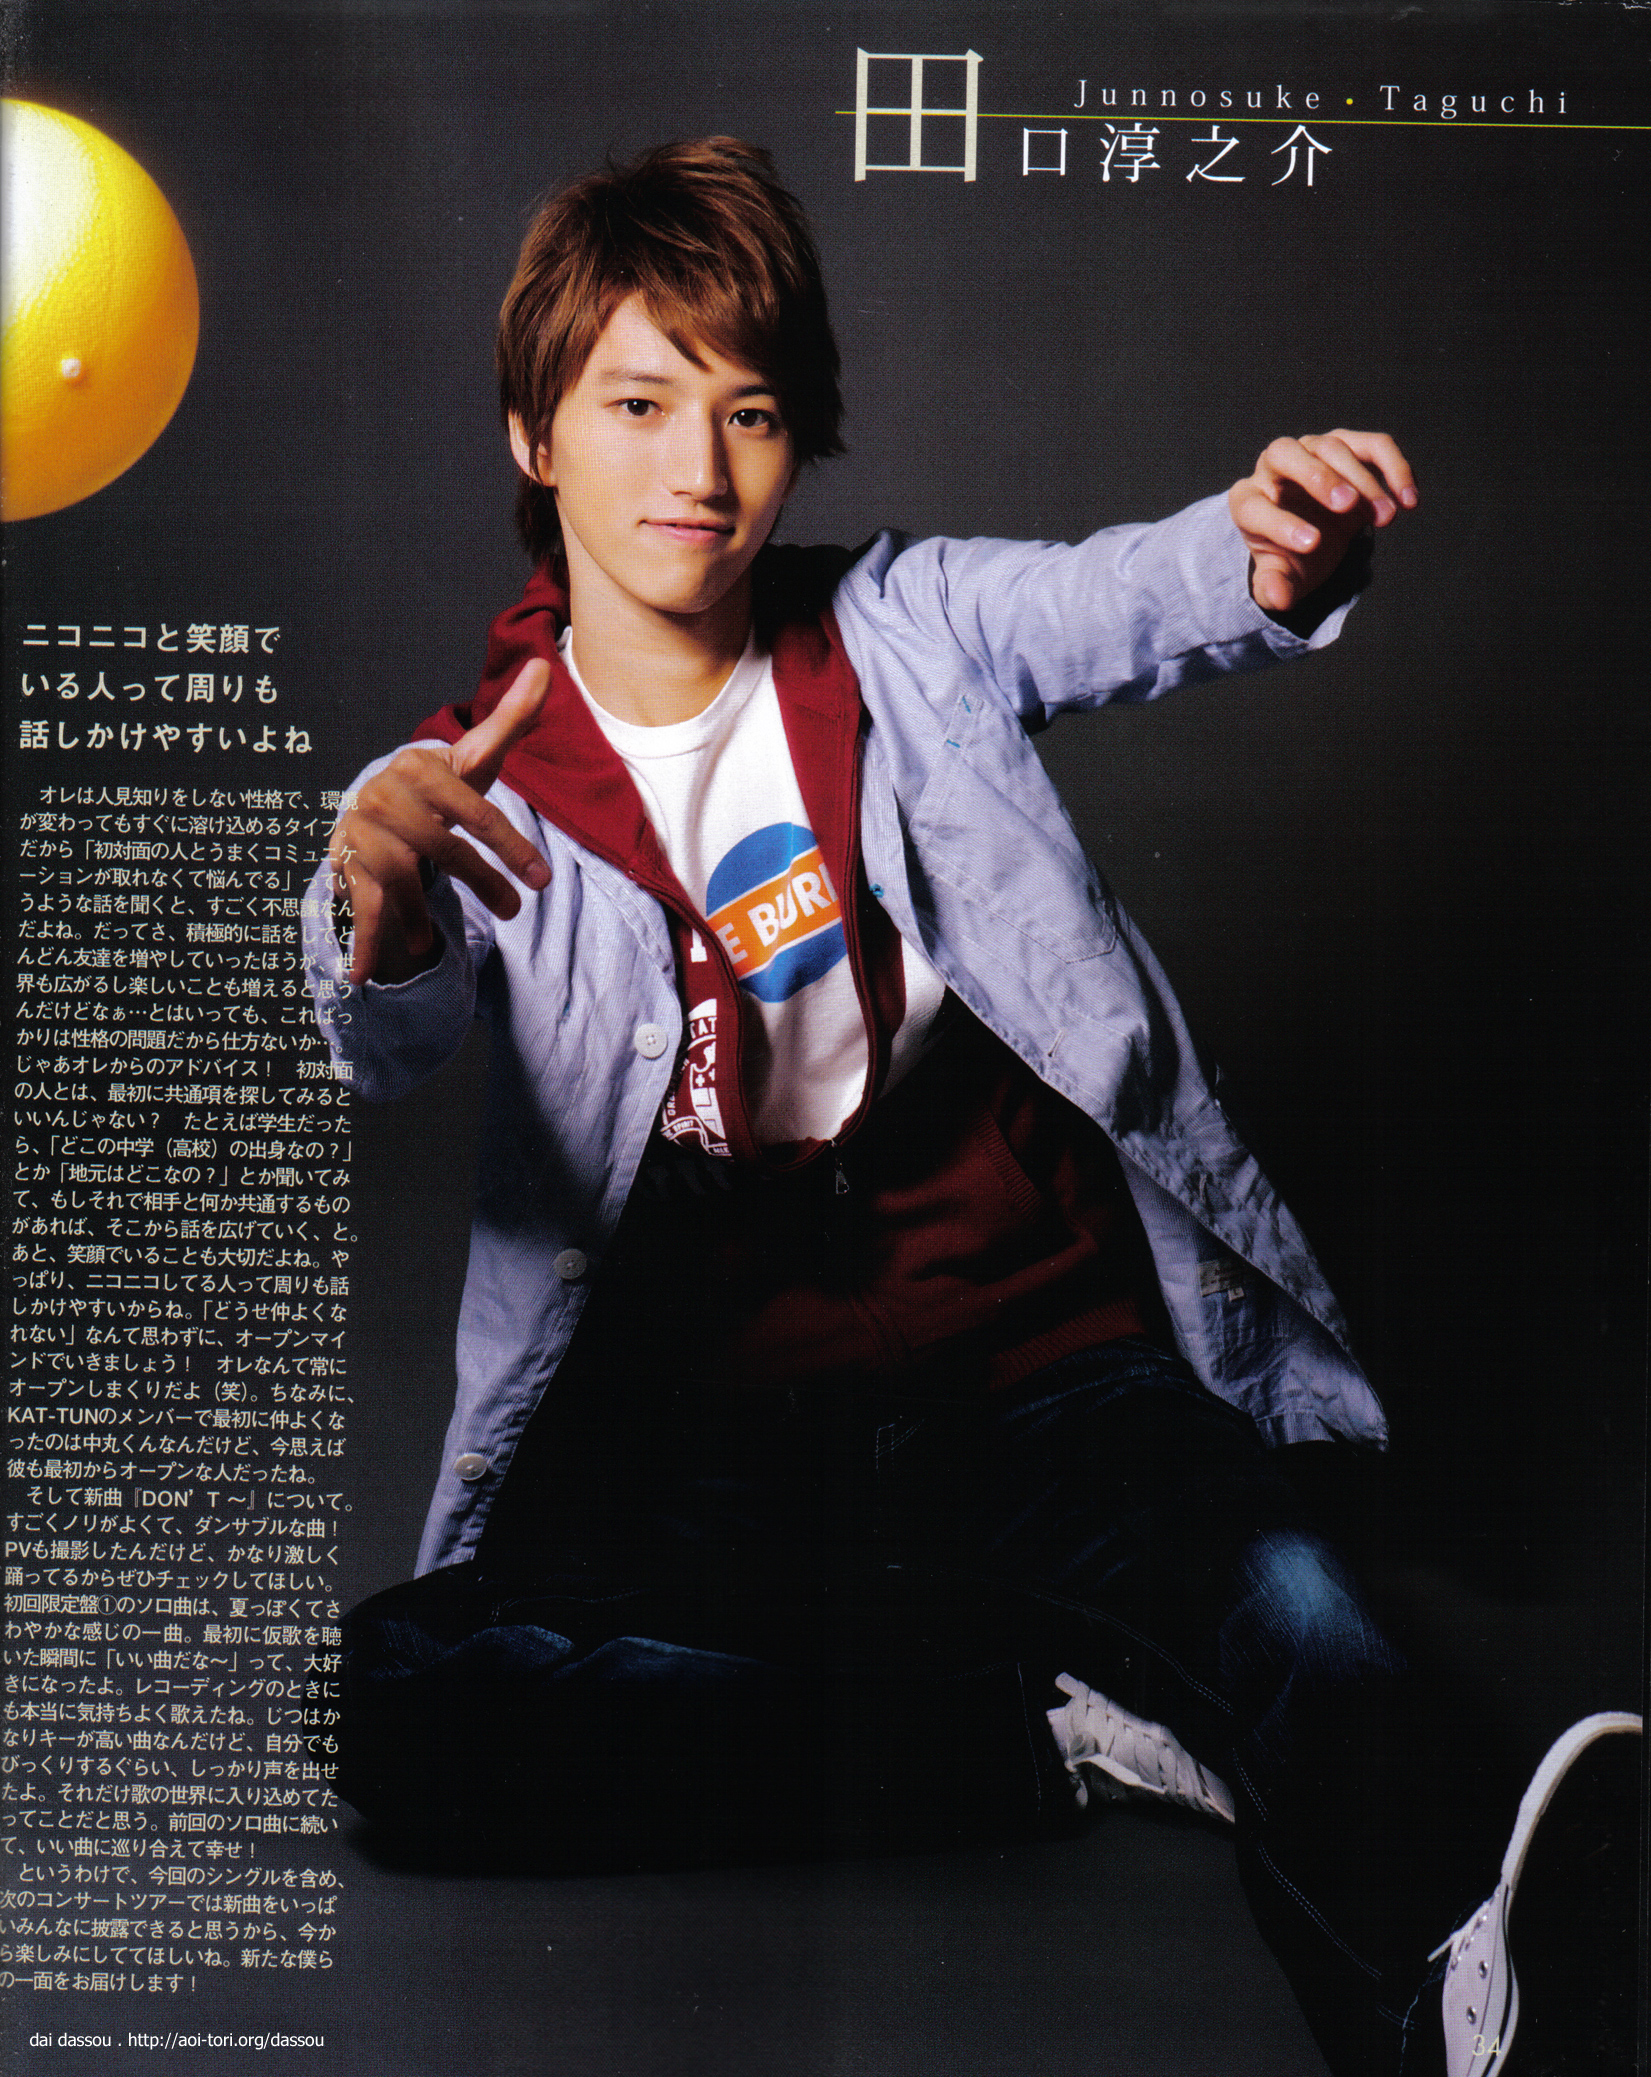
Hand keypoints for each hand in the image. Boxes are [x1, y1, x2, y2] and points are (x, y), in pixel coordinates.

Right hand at [327, 658, 552, 984]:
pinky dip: (362, 943)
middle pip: (442, 848)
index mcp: (421, 768)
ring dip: (420, 917)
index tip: (543, 879)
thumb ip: (511, 718)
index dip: (511, 846)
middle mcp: (386, 797)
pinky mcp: (348, 866)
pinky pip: (360, 908)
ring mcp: (364, 833)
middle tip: (516, 911)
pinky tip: (363, 977)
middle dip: (482, 882)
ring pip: (403, 881)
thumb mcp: (476, 757)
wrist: (376, 808)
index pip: (475, 811)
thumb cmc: (440, 787)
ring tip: (437, 945)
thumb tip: (545, 666)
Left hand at [1229, 430, 1417, 614]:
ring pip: (1334, 447)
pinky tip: (1409, 499)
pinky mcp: (1349, 445)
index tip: (1313, 545)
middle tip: (1346, 505)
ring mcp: (1312, 450)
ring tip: (1387, 518)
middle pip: (1285, 453)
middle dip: (1317, 476)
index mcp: (1248, 501)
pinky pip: (1373, 445)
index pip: (1253, 506)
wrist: (1315, 536)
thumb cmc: (1293, 555)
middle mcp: (1273, 468)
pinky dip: (1395, 467)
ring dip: (1364, 481)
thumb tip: (1279, 598)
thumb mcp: (1283, 576)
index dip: (1280, 524)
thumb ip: (1275, 588)